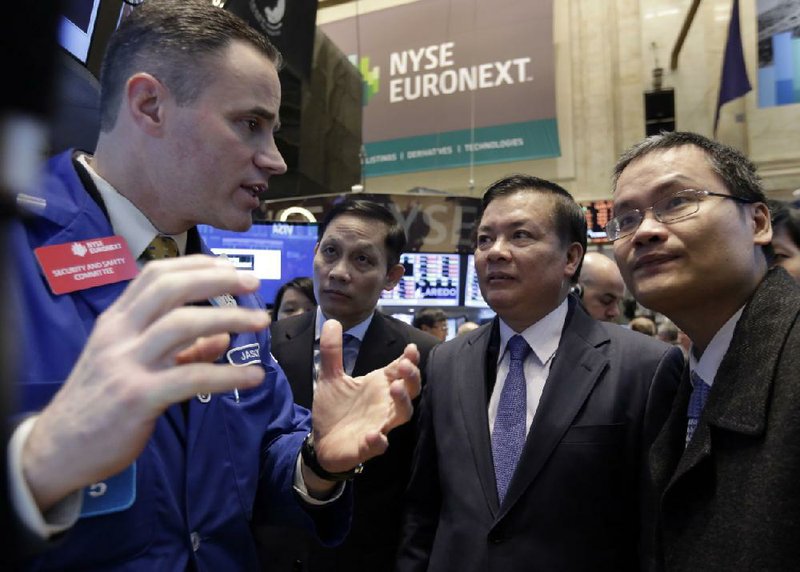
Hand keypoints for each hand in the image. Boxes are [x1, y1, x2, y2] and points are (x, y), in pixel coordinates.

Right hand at [23, 255, 269, 511]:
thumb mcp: (133, 364)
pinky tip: (254, 376)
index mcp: (116, 321)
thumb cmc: (100, 403)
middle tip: (252, 283)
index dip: (197, 265)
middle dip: (216, 279)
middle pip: (170, 289)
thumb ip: (181, 350)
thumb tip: (223, 337)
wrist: (58, 449)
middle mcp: (119, 334)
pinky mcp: (138, 397)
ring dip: (229, 319)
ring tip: (261, 322)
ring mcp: (127, 364)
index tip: (230, 267)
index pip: (155, 275)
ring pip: (182, 325)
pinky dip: (228, 374)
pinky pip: (191, 377)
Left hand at [309, 320, 420, 477]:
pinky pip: (379, 445)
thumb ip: (332, 351)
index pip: (400, 370)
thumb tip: (332, 320)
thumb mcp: (330, 377)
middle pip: (410, 390)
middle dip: (412, 377)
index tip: (410, 347)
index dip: (409, 359)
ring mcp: (379, 424)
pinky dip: (379, 441)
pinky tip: (376, 434)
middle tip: (404, 364)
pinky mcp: (367, 446)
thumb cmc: (334, 409)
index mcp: (378, 385)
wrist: (321, 442)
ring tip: (396, 387)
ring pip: (402, 415)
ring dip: (402, 402)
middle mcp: (384, 404)